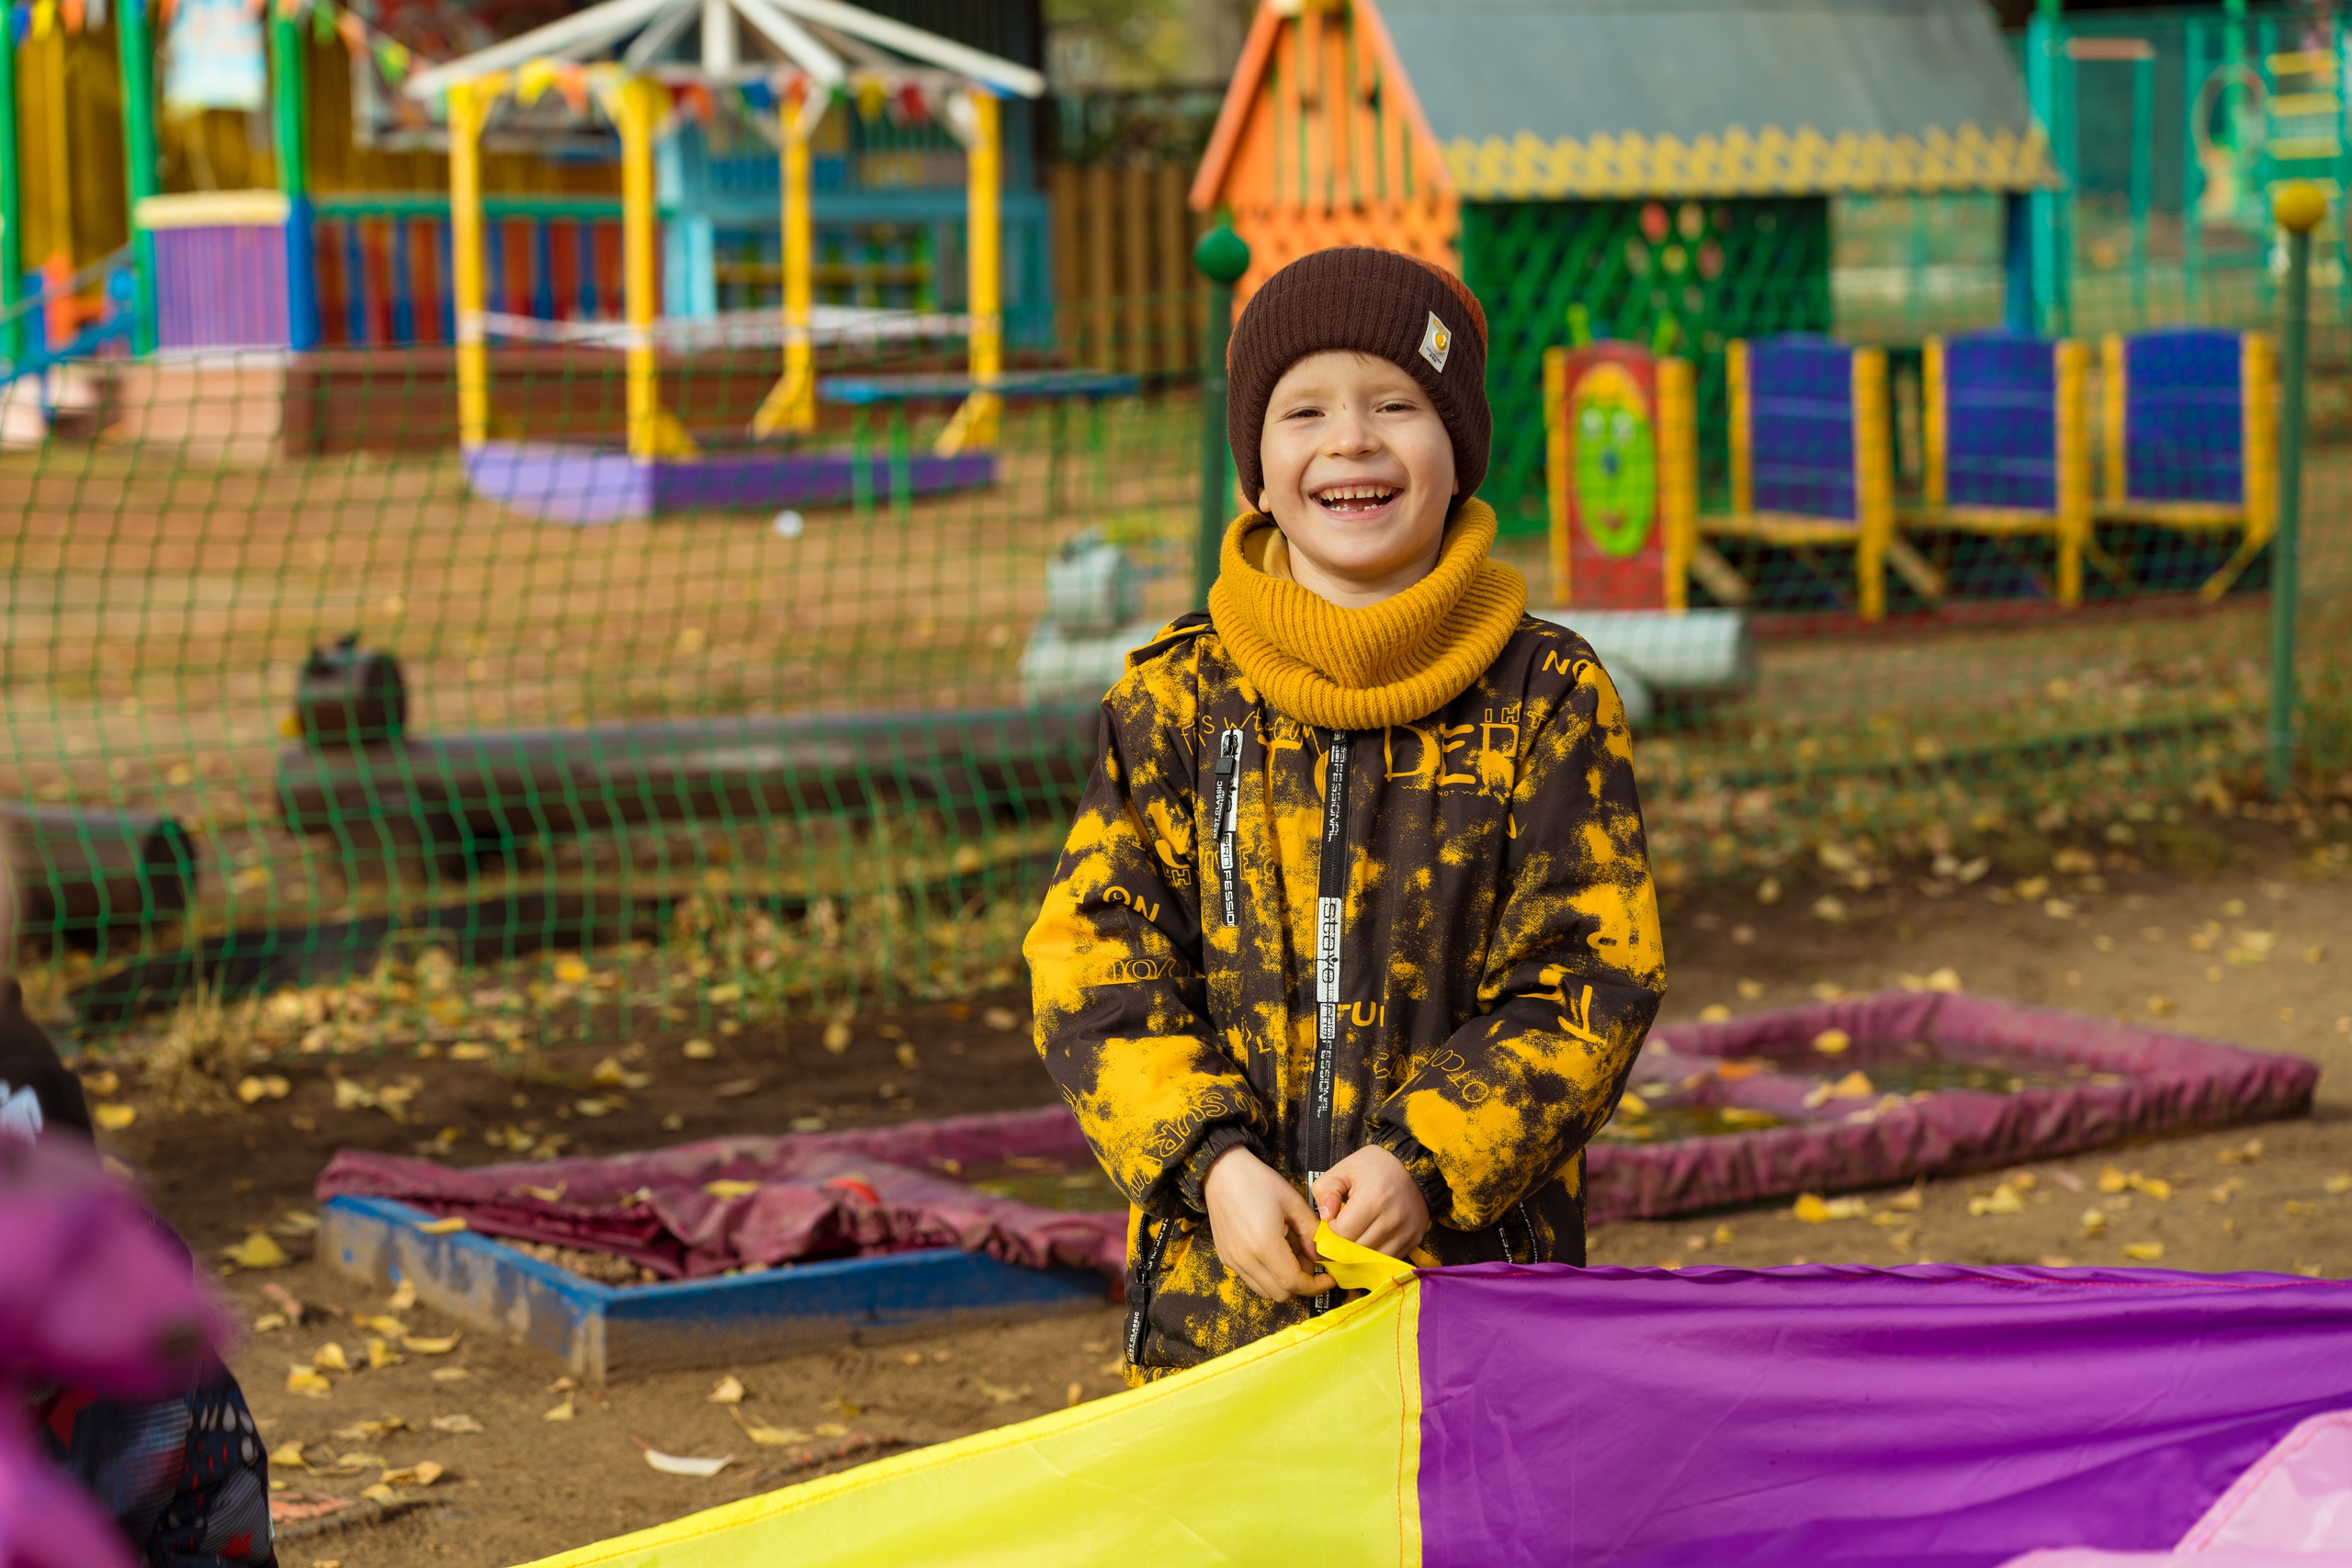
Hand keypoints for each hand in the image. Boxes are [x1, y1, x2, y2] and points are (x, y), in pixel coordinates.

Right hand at [1203, 1146, 1333, 1301]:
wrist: (1222, 1173)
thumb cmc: (1260, 1182)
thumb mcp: (1294, 1202)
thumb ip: (1311, 1233)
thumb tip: (1318, 1257)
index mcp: (1264, 1244)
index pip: (1293, 1283)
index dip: (1315, 1286)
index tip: (1328, 1278)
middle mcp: (1245, 1259)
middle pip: (1280, 1294)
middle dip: (1301, 1284)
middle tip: (1309, 1260)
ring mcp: (1232, 1261)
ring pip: (1265, 1291)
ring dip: (1284, 1281)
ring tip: (1291, 1254)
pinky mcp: (1226, 1258)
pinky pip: (1252, 1279)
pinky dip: (1268, 1276)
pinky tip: (1275, 1252)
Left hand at [1314, 1145, 1430, 1258]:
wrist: (1411, 1168)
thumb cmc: (1374, 1167)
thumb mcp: (1344, 1169)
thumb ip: (1325, 1191)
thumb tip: (1326, 1218)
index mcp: (1374, 1197)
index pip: (1343, 1233)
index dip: (1332, 1229)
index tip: (1335, 1220)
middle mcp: (1393, 1218)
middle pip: (1357, 1249)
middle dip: (1344, 1243)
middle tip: (1343, 1229)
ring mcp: (1406, 1231)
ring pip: (1372, 1259)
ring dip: (1360, 1252)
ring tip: (1357, 1233)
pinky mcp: (1414, 1240)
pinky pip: (1387, 1259)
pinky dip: (1375, 1254)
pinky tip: (1371, 1237)